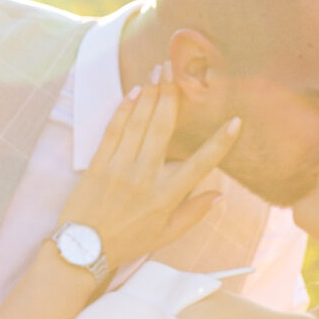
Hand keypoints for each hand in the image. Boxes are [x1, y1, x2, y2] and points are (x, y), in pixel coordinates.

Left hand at [60, 73, 240, 272]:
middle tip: (178, 68)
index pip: (200, 165)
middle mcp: (145, 178)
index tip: (235, 121)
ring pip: (139, 124)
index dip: (220, 143)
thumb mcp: (166, 235)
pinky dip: (125, 109)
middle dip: (173, 95)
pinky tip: (135, 91)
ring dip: (151, 94)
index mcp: (166, 197)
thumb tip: (221, 194)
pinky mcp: (98, 164)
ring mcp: (120, 168)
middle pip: (163, 129)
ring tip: (160, 70)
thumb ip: (194, 213)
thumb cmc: (127, 242)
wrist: (83, 250)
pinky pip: (114, 130)